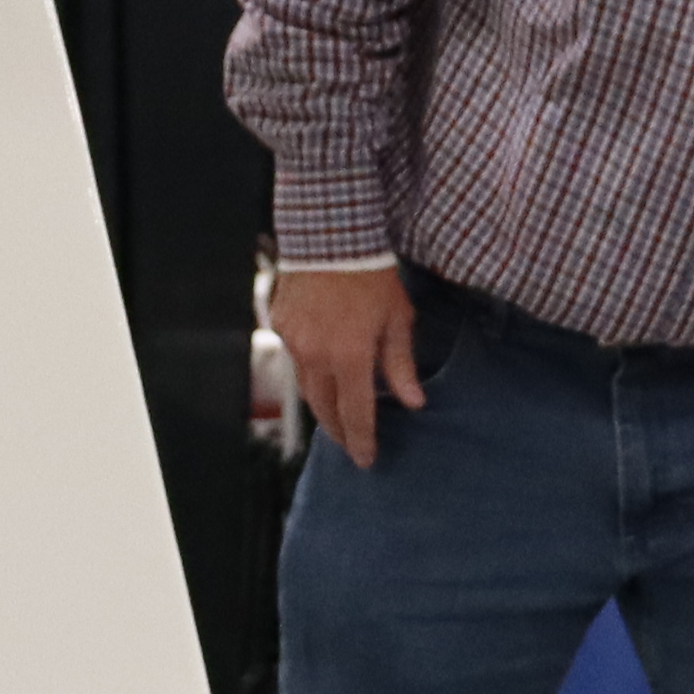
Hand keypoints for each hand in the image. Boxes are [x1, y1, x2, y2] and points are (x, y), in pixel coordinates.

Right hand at [271, 265, 427, 466]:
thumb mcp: (397, 318)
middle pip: (324, 409)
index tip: (366, 459)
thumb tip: (413, 401)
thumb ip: (400, 364)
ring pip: (306, 387)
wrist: (330, 234)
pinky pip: (295, 357)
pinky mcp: (280, 325)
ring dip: (323, 403)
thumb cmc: (370, 273)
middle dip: (338, 430)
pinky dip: (310, 368)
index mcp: (350, 356)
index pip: (356, 413)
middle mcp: (316, 355)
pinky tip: (323, 365)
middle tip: (350, 443)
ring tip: (337, 413)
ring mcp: (294, 341)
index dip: (361, 440)